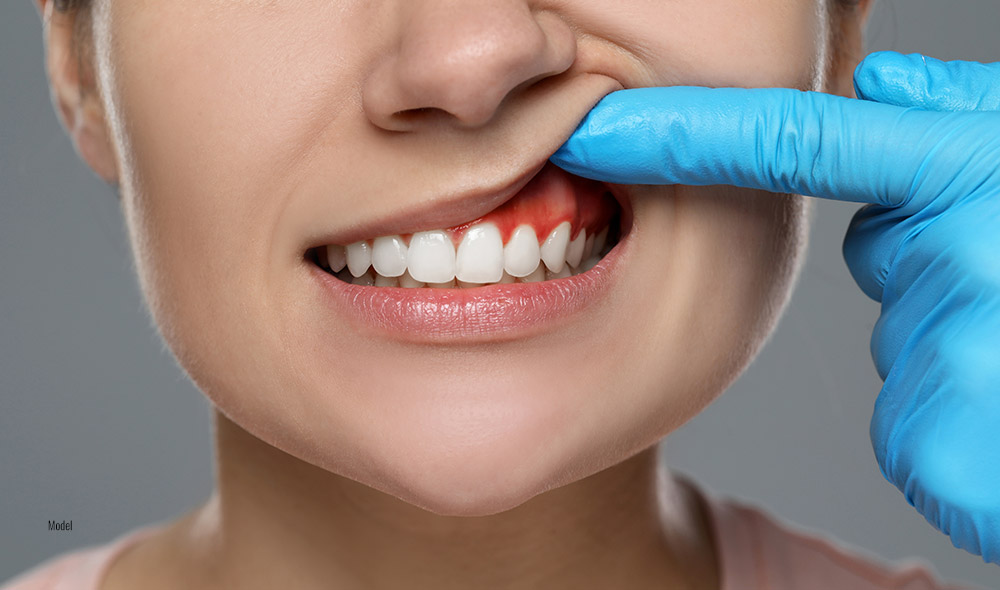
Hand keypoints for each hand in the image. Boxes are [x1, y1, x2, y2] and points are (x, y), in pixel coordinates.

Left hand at [551, 51, 999, 562]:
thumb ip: (970, 122)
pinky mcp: (941, 442)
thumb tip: (884, 72)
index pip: (804, 141)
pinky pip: (911, 416)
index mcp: (979, 169)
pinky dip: (957, 420)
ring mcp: (952, 351)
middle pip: (878, 247)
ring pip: (905, 333)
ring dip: (959, 343)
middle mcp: (963, 251)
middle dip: (934, 261)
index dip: (690, 136)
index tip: (598, 132)